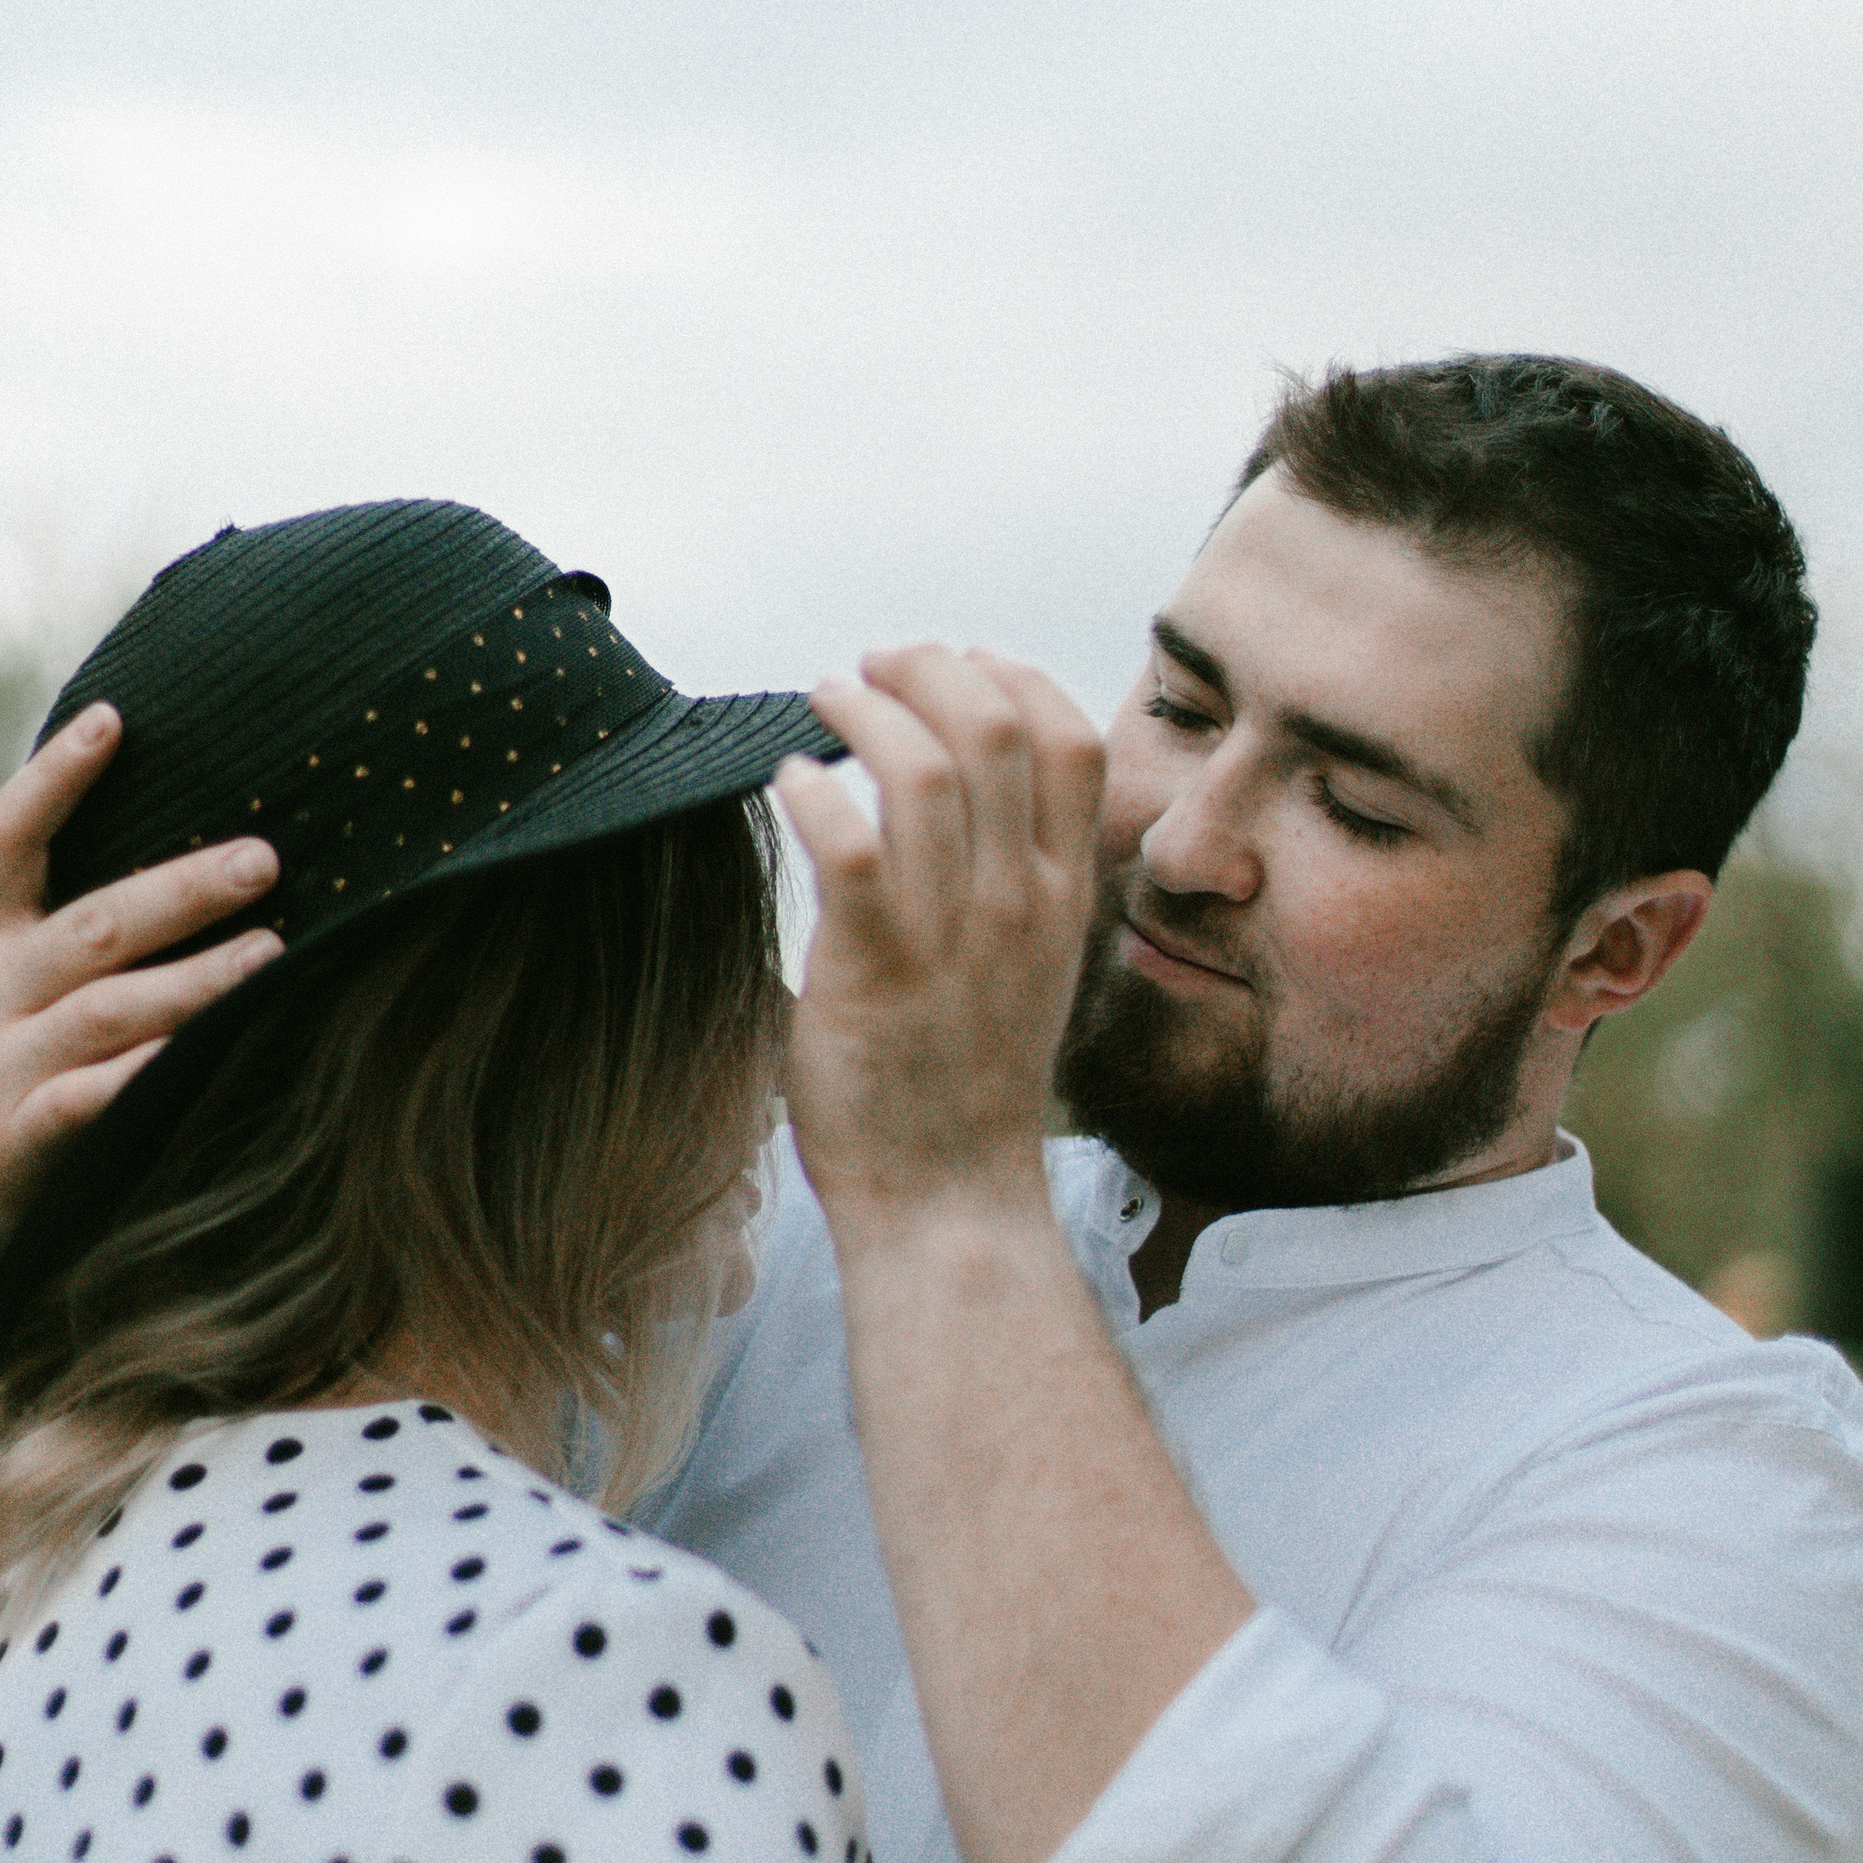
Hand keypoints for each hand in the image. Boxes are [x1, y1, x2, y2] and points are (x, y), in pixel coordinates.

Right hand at [0, 704, 283, 1313]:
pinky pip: (94, 1099)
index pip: (5, 837)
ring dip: (199, 980)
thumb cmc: (1, 1091)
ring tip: (277, 953)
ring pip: (109, 1008)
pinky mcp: (13, 1143)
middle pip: (93, 922)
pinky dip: (154, 1072)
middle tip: (266, 858)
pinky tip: (215, 1052)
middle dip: (184, 888)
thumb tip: (193, 860)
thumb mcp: (7, 1001)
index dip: (57, 775)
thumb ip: (71, 937)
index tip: (116, 716)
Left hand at [774, 646, 1104, 1232]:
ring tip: (824, 698)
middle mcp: (1019, 903)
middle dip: (928, 668)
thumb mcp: (1030, 969)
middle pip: (993, 727)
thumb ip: (1017, 885)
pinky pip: (846, 844)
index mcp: (1065, 897)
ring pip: (922, 769)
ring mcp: (950, 935)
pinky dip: (813, 791)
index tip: (962, 659)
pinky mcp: (873, 970)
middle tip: (873, 664)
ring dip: (864, 709)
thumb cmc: (969, 1086)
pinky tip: (789, 781)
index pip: (1072, 741)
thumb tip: (968, 800)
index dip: (1016, 675)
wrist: (948, 1202)